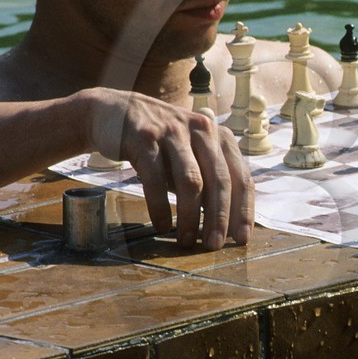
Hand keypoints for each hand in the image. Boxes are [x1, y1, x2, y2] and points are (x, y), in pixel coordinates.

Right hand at [86, 89, 252, 248]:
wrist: (114, 113)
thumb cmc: (159, 144)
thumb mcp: (190, 156)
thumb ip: (208, 182)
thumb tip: (225, 226)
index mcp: (219, 136)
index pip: (240, 177)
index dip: (243, 210)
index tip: (241, 238)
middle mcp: (201, 130)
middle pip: (219, 180)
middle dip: (219, 217)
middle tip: (213, 245)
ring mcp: (173, 131)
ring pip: (191, 180)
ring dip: (190, 216)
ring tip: (186, 241)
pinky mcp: (144, 137)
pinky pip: (156, 179)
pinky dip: (160, 206)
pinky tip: (162, 225)